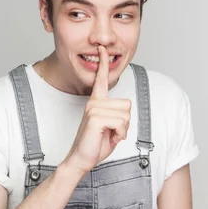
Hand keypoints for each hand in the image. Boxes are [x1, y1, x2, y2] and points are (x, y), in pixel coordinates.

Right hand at [62, 45, 131, 175]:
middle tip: (112, 132)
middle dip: (125, 122)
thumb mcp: (111, 127)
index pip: (101, 80)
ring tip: (109, 135)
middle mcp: (94, 102)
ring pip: (125, 114)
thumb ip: (118, 115)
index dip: (103, 64)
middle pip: (127, 104)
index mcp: (96, 102)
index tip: (102, 49)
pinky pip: (121, 122)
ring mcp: (93, 109)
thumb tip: (125, 108)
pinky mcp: (95, 118)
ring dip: (123, 129)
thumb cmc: (95, 145)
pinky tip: (109, 138)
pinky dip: (120, 134)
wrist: (81, 159)